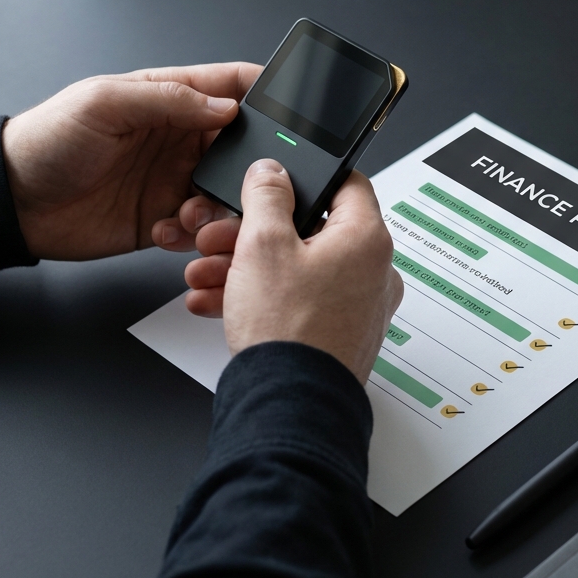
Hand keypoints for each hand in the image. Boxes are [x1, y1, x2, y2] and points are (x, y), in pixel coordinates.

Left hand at [2, 63, 261, 259]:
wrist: (13, 201)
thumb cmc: (48, 140)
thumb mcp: (105, 103)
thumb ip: (168, 99)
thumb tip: (225, 106)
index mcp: (169, 98)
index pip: (231, 86)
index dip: (266, 94)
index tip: (294, 114)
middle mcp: (181, 139)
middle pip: (243, 147)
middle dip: (252, 167)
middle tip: (249, 184)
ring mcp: (175, 180)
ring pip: (228, 194)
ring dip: (220, 208)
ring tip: (190, 215)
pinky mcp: (165, 219)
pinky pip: (200, 230)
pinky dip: (192, 235)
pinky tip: (164, 231)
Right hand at [179, 161, 403, 383]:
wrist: (290, 407)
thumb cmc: (287, 330)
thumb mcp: (263, 245)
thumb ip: (266, 195)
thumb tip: (272, 170)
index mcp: (366, 238)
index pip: (346, 183)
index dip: (305, 177)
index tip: (274, 182)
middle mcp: (372, 271)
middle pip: (310, 231)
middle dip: (252, 234)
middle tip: (218, 239)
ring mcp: (358, 306)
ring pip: (298, 269)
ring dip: (246, 268)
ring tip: (205, 276)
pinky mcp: (339, 334)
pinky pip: (298, 302)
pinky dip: (261, 298)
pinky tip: (217, 303)